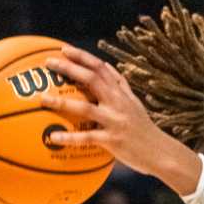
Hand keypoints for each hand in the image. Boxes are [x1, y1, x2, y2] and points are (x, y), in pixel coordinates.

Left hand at [40, 47, 195, 190]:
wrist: (161, 153)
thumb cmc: (144, 129)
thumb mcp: (134, 103)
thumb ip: (120, 85)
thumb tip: (105, 67)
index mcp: (121, 93)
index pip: (100, 68)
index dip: (82, 56)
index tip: (63, 50)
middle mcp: (118, 102)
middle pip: (91, 78)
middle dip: (69, 68)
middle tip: (48, 63)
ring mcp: (115, 120)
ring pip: (85, 107)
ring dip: (62, 102)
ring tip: (42, 99)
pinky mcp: (113, 140)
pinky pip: (87, 138)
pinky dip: (69, 137)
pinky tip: (52, 137)